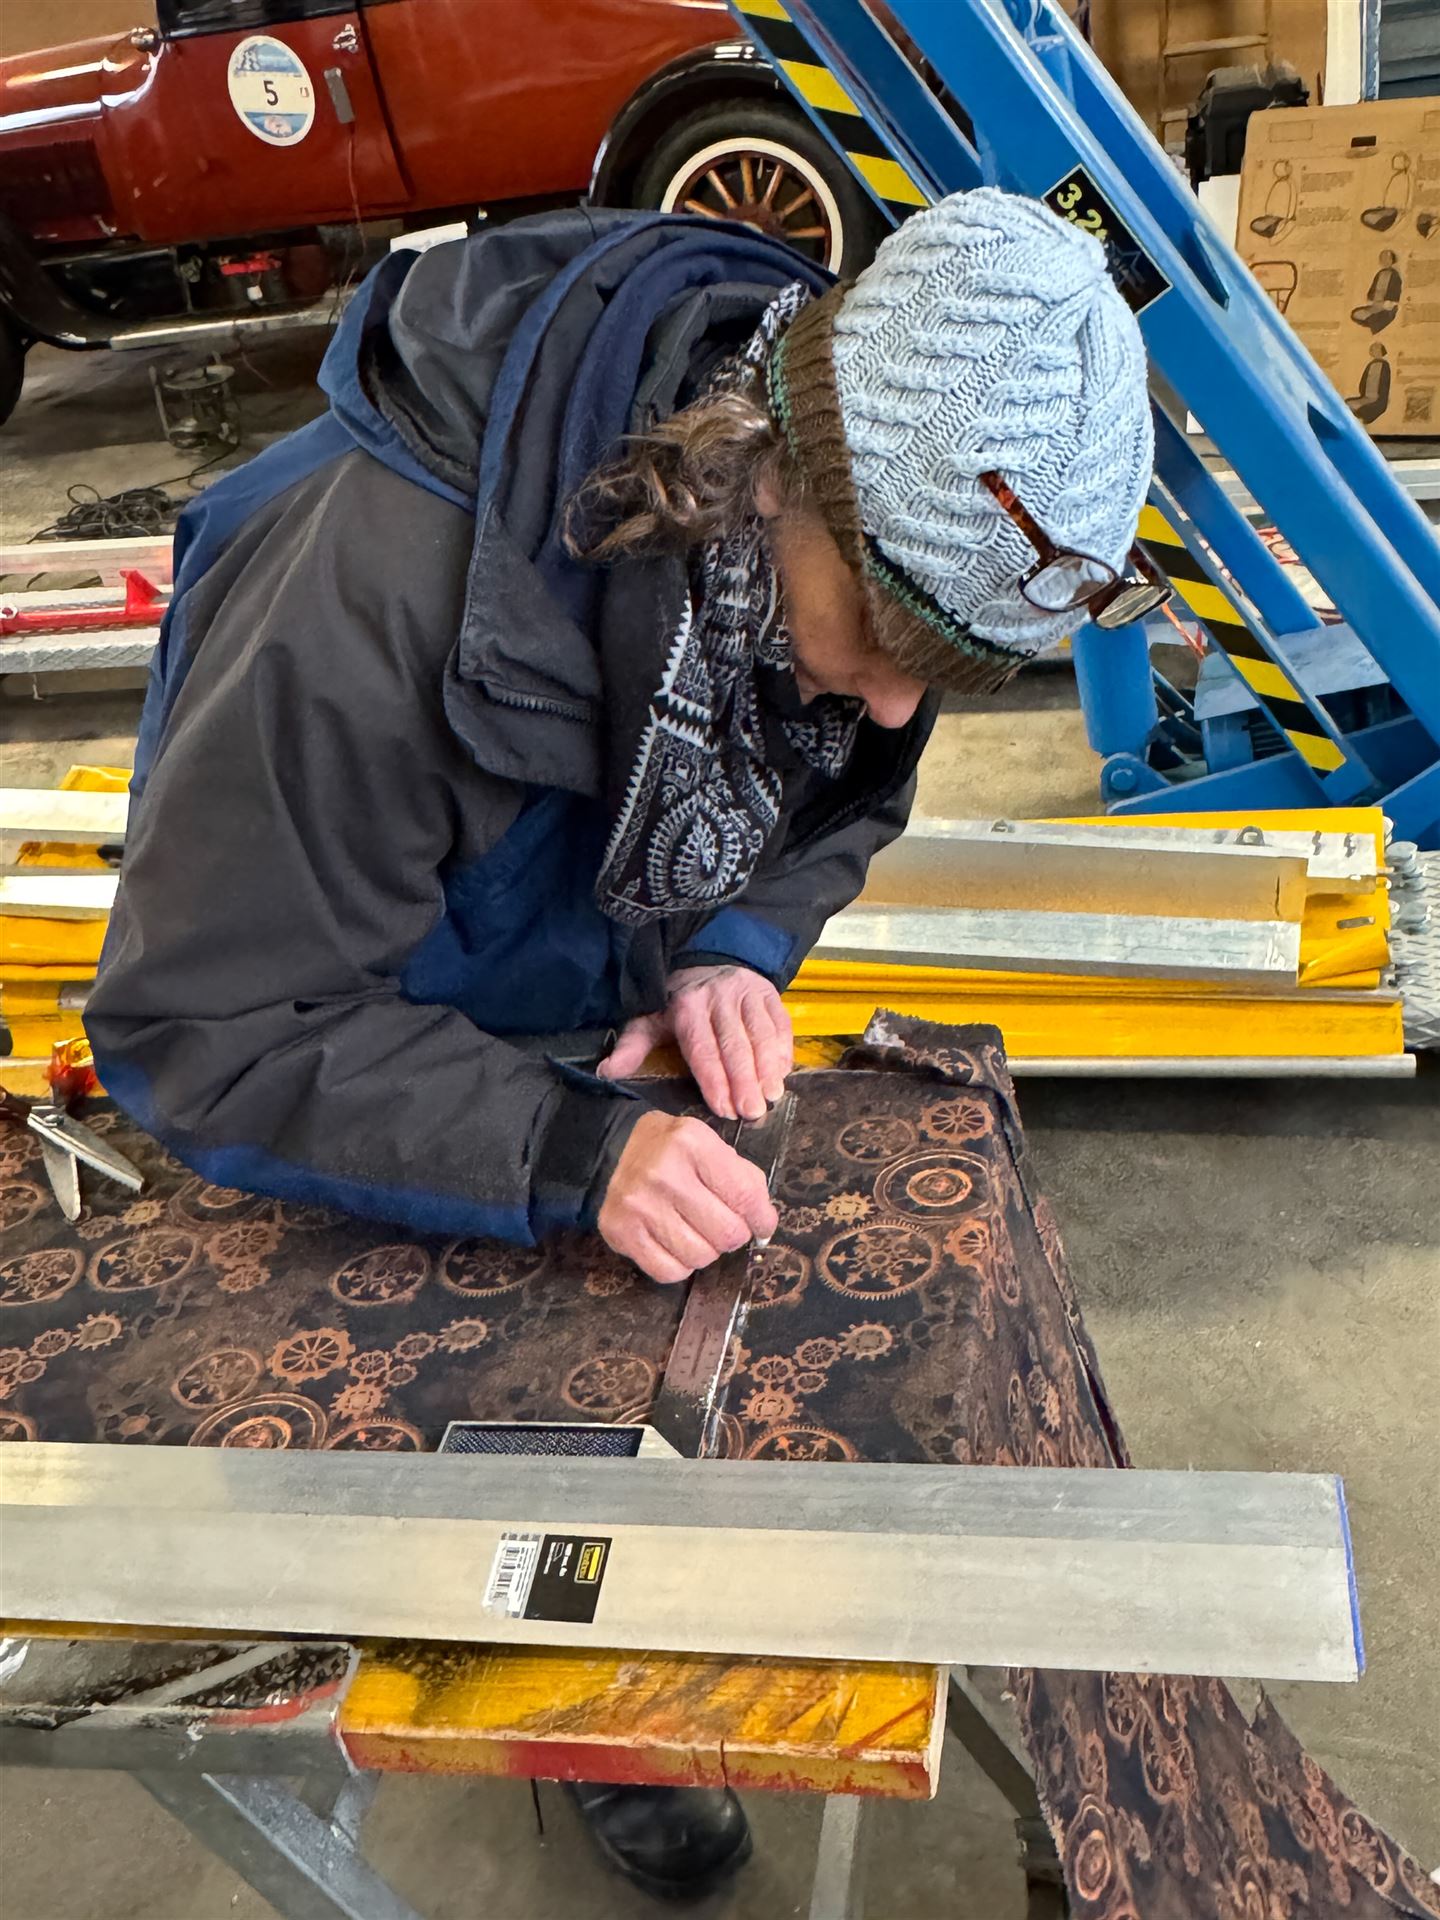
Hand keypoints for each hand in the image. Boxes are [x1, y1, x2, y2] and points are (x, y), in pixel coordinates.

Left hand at [597, 965, 792, 1120]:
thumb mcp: (649, 1020)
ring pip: (761, 1034)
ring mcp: (746, 992)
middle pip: (735, 1045)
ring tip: (772, 1096)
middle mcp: (718, 997)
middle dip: (745, 1081)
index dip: (713, 1080)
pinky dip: (784, 1049)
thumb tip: (607, 1072)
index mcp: (687, 1006)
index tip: (723, 1108)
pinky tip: (782, 1073)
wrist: (705, 962)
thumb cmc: (676, 1003)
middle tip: (753, 1111)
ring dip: (768, 1067)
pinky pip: (780, 1023)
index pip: (702, 1049)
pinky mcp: (767, 992)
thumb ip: (631, 1047)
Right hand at [598, 1110, 779, 1284]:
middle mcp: (664, 1174)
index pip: (745, 1196)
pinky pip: (670, 1272)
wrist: (609, 1151)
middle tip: (722, 1224)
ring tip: (695, 1230)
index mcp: (692, 1143)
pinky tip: (673, 1242)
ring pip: (700, 1258)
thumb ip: (742, 1177)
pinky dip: (680, 1264)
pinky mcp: (620, 1232)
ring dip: (706, 1250)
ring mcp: (639, 1205)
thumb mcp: (709, 1144)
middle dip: (733, 1235)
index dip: (762, 1218)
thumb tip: (763, 1222)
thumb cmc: (669, 1150)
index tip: (762, 1225)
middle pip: (726, 1234)